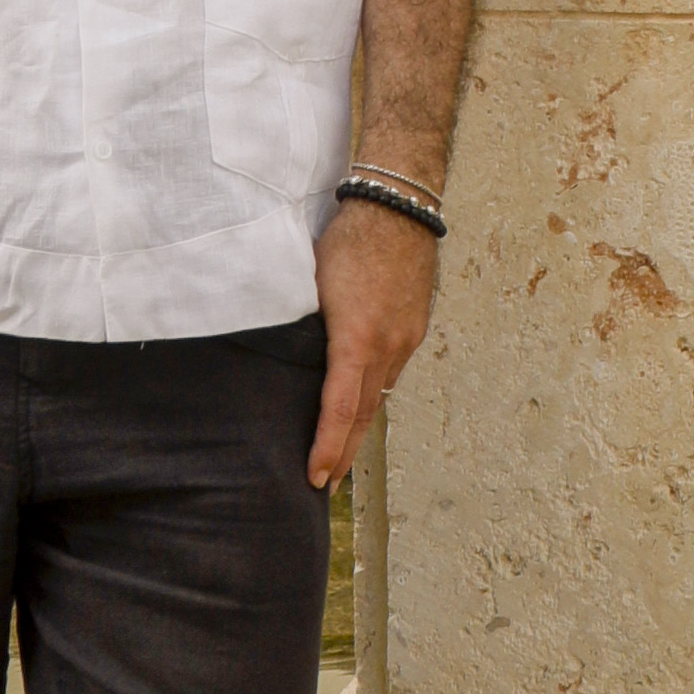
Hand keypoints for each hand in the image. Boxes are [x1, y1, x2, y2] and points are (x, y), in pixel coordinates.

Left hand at [308, 198, 437, 489]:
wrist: (399, 210)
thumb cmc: (347, 240)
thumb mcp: (312, 283)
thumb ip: (301, 325)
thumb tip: (278, 354)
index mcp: (356, 338)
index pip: (339, 408)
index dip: (327, 447)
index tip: (316, 477)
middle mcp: (387, 346)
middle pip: (364, 414)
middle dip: (344, 452)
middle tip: (327, 484)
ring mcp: (405, 339)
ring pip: (379, 393)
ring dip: (359, 425)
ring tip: (341, 452)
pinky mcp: (415, 328)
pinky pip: (391, 369)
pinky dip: (373, 391)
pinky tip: (361, 401)